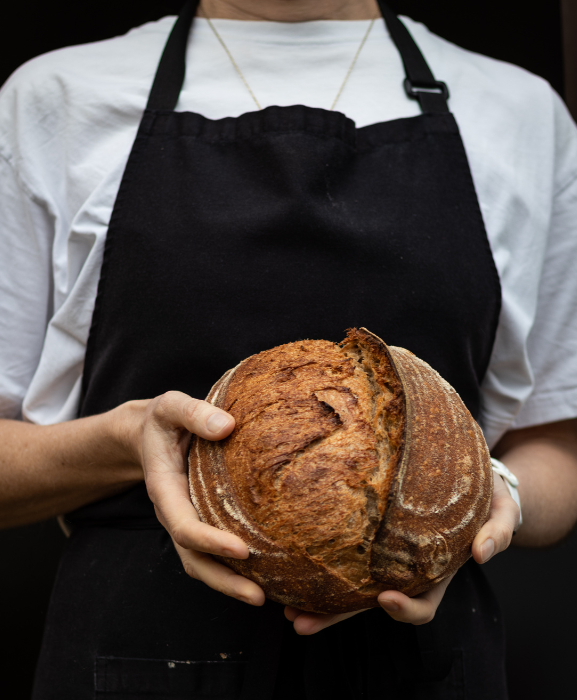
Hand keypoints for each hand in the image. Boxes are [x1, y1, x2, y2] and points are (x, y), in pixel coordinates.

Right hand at [133, 391, 264, 605]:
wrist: (148, 434)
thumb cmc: (163, 420)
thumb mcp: (171, 407)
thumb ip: (194, 414)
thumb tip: (227, 426)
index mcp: (165, 492)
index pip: (185, 527)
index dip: (211, 542)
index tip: (243, 550)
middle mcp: (175, 514)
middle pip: (194, 560)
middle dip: (224, 582)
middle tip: (259, 597)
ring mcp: (187, 521)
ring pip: (203, 564)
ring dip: (231, 584)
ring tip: (267, 598)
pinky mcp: (203, 520)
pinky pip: (215, 552)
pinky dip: (235, 568)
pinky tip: (267, 573)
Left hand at [285, 470, 519, 633]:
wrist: (472, 475)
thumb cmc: (488, 497)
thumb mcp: (503, 511)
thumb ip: (498, 532)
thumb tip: (484, 554)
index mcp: (437, 573)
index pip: (422, 605)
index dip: (404, 610)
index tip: (383, 597)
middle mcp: (406, 571)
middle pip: (368, 604)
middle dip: (336, 617)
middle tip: (300, 623)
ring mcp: (385, 555)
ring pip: (349, 586)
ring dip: (318, 599)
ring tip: (285, 609)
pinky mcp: (371, 533)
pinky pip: (344, 553)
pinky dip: (321, 561)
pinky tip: (293, 560)